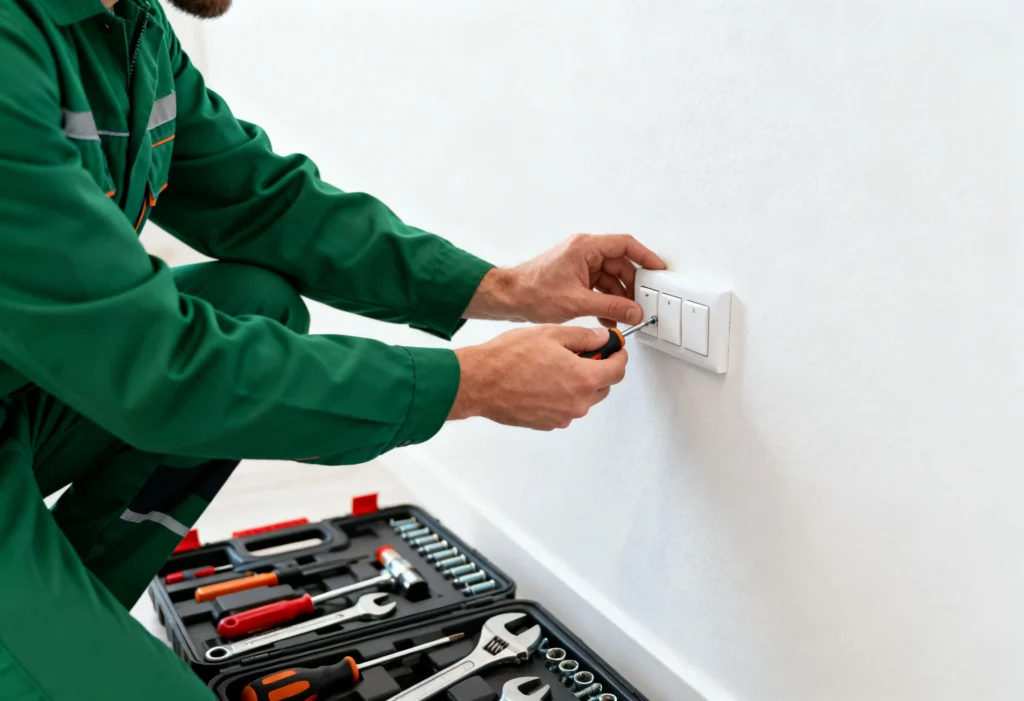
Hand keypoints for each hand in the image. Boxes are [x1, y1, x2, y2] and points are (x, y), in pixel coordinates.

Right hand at [448, 325, 626, 429]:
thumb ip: (583, 337)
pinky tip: (543, 381)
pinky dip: (562, 396)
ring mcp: (562, 417)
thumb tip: (601, 339)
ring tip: (555, 366)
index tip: (615, 349)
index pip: (618, 370)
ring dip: (579, 384)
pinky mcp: (547, 424)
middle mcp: (577, 403)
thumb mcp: (551, 334)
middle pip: (604, 387)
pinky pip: (566, 409)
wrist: (480, 382)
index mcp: (583, 379)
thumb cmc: (509, 358)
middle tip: (581, 354)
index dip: (619, 356)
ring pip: (584, 399)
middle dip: (599, 369)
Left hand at [466, 234, 665, 327]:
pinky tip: (609, 317)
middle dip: (631, 286)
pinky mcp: (574, 276)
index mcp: (585, 247)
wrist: (509, 298)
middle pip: (619, 264)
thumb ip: (610, 307)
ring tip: (625, 315)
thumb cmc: (532, 291)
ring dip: (618, 297)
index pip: (625, 244)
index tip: (658, 269)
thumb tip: (634, 311)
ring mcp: (579, 264)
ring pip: (610, 277)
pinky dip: (605, 300)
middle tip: (641, 303)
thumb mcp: (577, 302)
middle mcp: (583, 251)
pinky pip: (598, 285)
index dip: (646, 256)